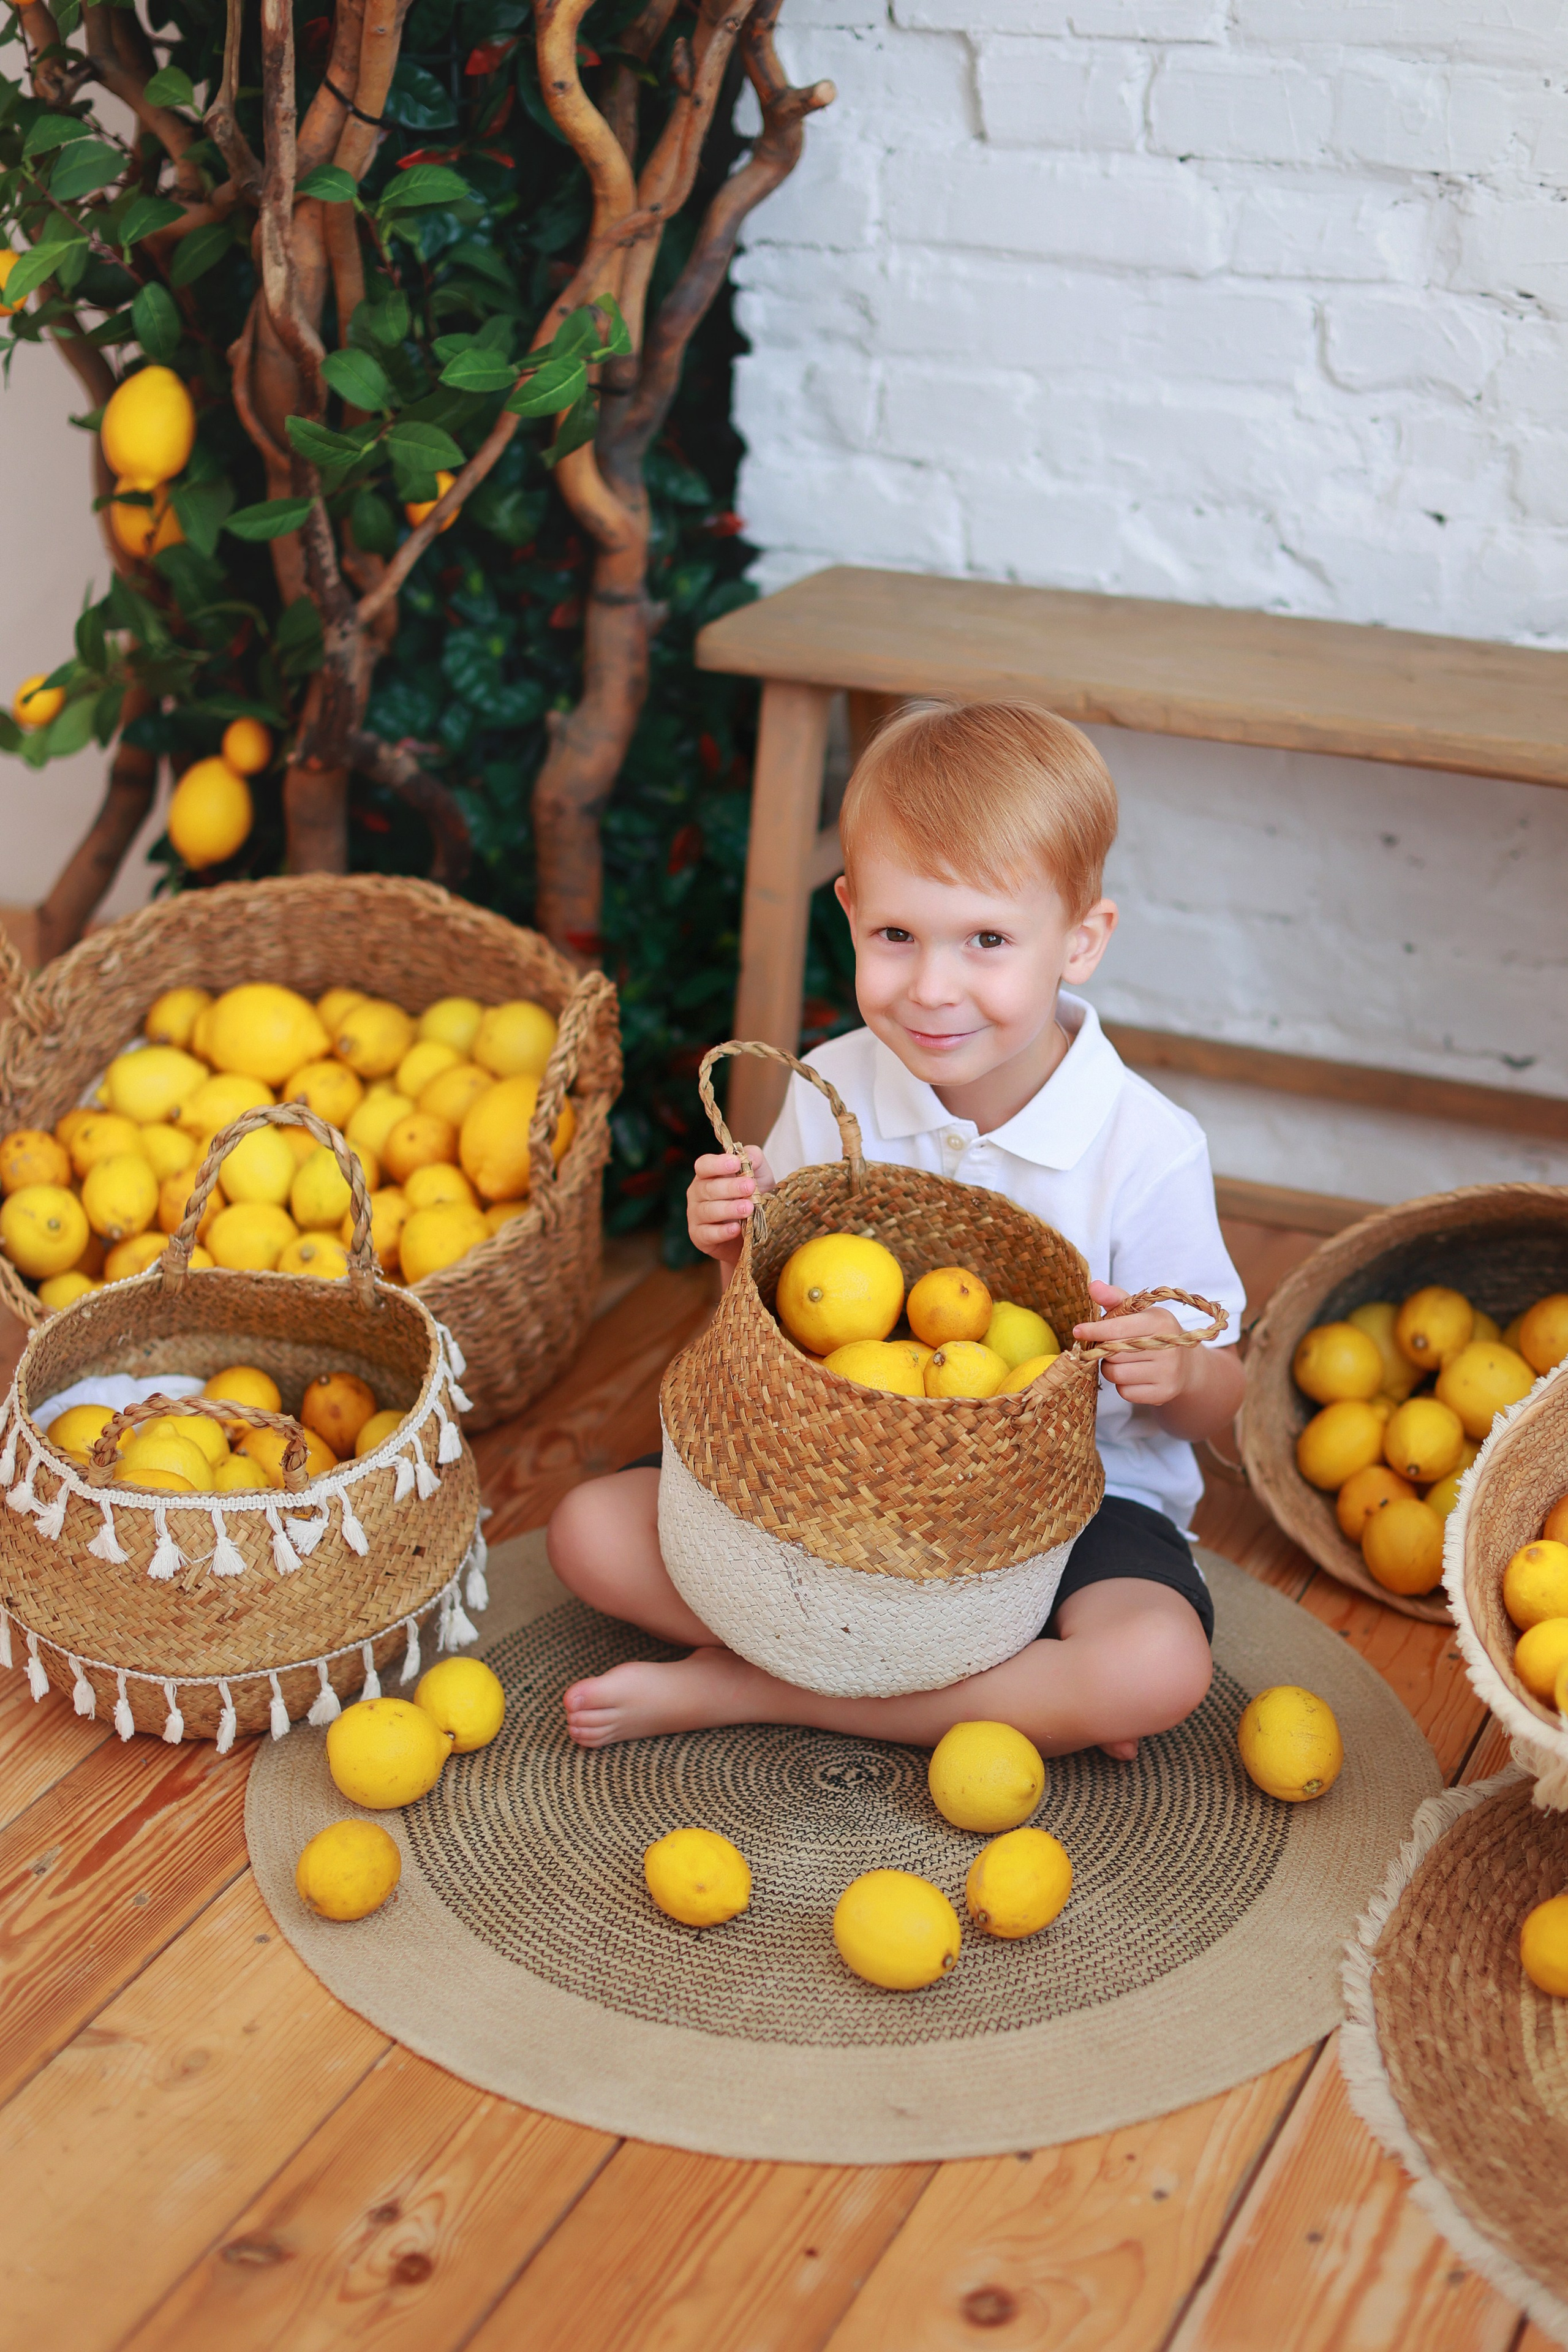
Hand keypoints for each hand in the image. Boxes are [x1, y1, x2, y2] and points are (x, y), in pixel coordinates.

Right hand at [687, 1146, 775, 1272]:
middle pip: (707, 1188)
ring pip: (708, 1210)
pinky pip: (707, 1233)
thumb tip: (749, 1156)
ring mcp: (695, 1215)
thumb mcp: (759, 1175)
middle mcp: (697, 1193)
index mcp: (708, 1175)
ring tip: (748, 1208)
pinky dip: (722, 1232)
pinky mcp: (699, 1236)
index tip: (736, 1163)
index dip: (718, 1164)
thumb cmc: (754, 1198)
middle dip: (730, 1187)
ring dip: (728, 1209)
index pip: (704, 1165)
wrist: (754, 1231)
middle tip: (750, 1187)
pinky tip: (736, 1229)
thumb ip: (754, 1160)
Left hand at [1075, 1281, 1190, 1408]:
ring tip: (1124, 1360)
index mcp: (1160, 1322)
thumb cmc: (1155, 1333)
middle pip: (1112, 1353)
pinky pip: (1125, 1392)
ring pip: (1116, 1374)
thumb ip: (1115, 1298)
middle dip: (1105, 1350)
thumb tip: (1093, 1286)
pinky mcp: (1163, 1393)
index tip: (1078, 1330)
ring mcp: (1167, 1373)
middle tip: (1112, 1346)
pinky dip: (1123, 1385)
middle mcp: (1167, 1347)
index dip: (1094, 1330)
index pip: (1117, 1329)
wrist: (1187, 1365)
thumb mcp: (1139, 1311)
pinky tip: (1135, 1375)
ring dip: (1111, 1368)